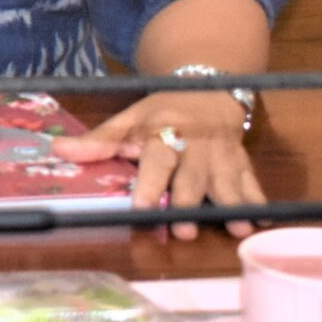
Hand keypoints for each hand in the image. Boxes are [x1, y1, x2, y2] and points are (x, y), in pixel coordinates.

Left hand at [53, 90, 259, 240]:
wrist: (207, 91)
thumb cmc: (161, 111)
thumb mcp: (129, 119)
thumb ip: (99, 140)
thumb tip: (58, 150)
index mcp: (162, 133)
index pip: (156, 162)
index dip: (150, 186)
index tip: (143, 209)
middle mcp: (194, 146)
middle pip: (192, 177)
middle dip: (190, 202)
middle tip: (185, 230)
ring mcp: (221, 156)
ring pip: (227, 182)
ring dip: (231, 205)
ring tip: (236, 228)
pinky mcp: (242, 163)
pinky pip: (253, 182)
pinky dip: (258, 200)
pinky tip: (262, 220)